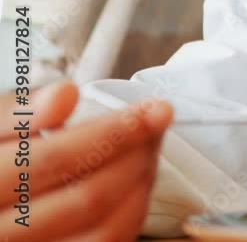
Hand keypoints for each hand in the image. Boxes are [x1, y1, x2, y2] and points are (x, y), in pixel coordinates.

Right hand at [0, 80, 172, 241]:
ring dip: (141, 184)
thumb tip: (65, 94)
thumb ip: (19, 115)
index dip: (112, 131)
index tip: (152, 109)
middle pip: (88, 199)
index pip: (54, 161)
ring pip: (107, 231)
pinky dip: (133, 211)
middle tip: (156, 124)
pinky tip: (135, 181)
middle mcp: (6, 234)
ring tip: (148, 148)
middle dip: (137, 155)